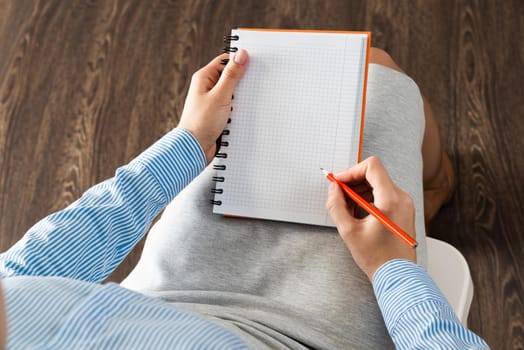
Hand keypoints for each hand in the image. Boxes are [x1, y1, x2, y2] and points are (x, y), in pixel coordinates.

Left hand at [178, 49, 248, 162]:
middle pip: (230, 77)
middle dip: (242, 81)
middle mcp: (207, 88)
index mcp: (204, 78)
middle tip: (253, 85)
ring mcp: (212, 101)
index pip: (225, 61)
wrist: (193, 148)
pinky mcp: (217, 114)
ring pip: (232, 93)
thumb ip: (232, 75)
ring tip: (245, 103)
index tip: (253, 64)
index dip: (239, 61)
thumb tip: (241, 54)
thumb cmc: (201, 123)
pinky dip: (238, 109)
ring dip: (241, 98)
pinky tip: (243, 113)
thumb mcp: (220, 96)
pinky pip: (232, 107)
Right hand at [325, 156, 416, 280]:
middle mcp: (402, 198)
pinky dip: (369, 198)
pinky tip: (358, 213)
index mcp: (391, 199)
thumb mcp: (349, 231)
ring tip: (347, 207)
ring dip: (360, 191)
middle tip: (339, 194)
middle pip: (375, 174)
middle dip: (353, 182)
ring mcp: (405, 204)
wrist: (398, 276)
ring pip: (379, 183)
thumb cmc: (377, 258)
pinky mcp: (404, 210)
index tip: (339, 182)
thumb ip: (336, 205)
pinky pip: (385, 194)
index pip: (372, 166)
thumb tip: (333, 189)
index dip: (351, 171)